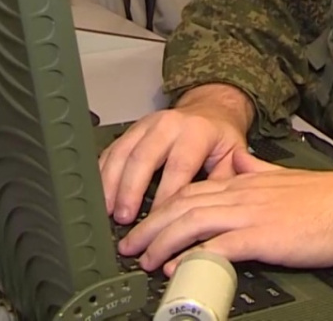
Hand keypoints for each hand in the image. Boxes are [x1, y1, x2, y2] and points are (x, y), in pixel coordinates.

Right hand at [99, 84, 252, 223]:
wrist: (210, 110)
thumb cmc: (219, 139)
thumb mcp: (233, 156)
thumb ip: (224, 182)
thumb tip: (212, 213)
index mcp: (196, 132)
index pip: (179, 166)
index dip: (166, 195)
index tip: (158, 221)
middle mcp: (169, 125)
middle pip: (143, 157)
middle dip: (131, 190)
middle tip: (125, 218)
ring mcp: (147, 125)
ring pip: (122, 152)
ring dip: (111, 184)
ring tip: (107, 210)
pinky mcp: (132, 129)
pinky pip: (112, 150)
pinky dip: (102, 173)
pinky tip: (99, 193)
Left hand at [117, 147, 332, 275]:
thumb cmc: (324, 199)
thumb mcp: (282, 175)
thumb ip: (256, 168)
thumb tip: (237, 161)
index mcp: (243, 179)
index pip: (191, 190)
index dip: (163, 208)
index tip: (146, 225)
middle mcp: (240, 192)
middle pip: (182, 206)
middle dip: (151, 226)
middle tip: (130, 246)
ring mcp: (249, 213)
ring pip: (192, 222)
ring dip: (163, 241)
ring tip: (144, 259)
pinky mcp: (262, 235)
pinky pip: (219, 245)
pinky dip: (193, 256)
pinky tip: (178, 267)